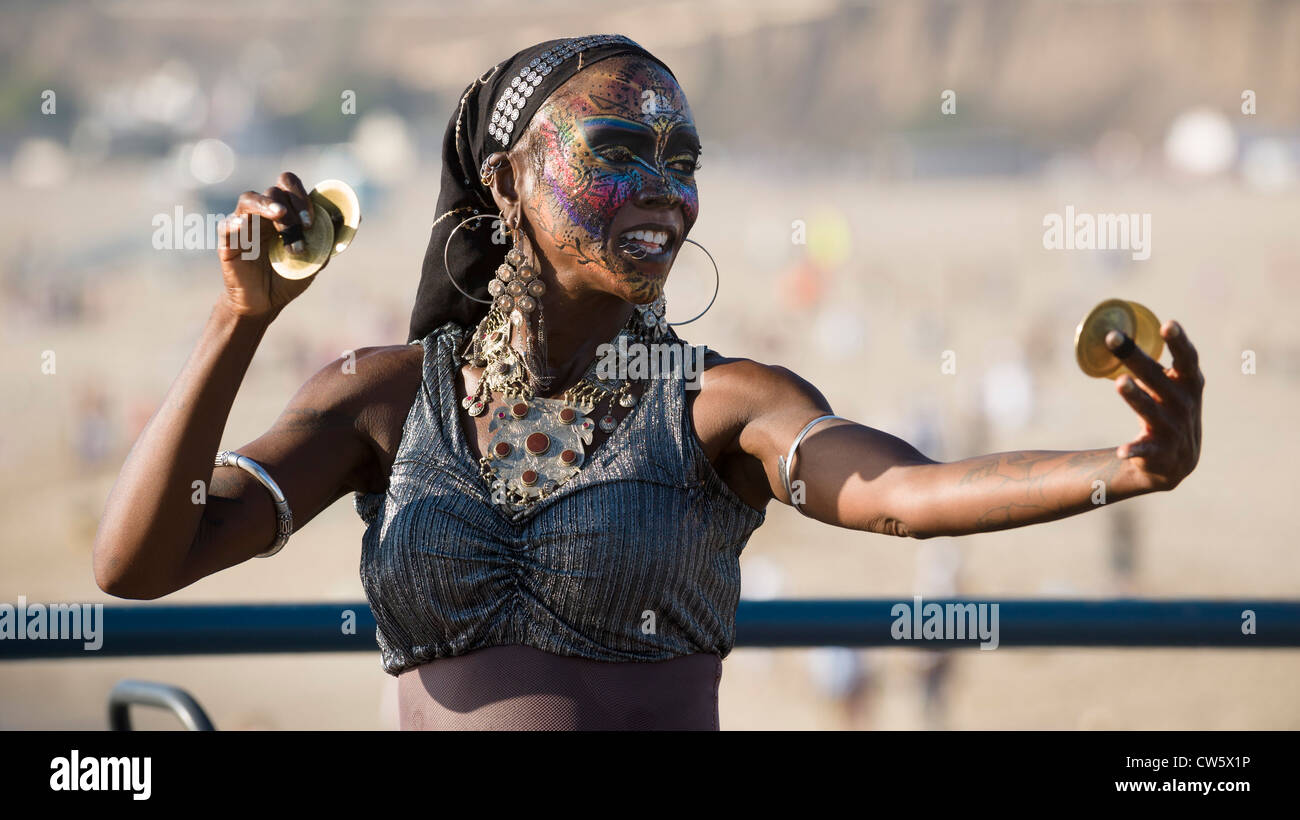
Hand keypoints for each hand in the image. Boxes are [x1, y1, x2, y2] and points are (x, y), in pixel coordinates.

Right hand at [217, 171, 321, 318]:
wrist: (267, 303)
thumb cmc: (290, 276)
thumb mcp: (316, 257)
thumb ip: (331, 236)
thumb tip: (359, 216)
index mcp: (283, 212)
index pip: (288, 184)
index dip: (302, 195)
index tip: (312, 220)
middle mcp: (263, 214)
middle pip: (273, 190)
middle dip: (292, 205)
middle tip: (304, 225)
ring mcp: (243, 225)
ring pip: (249, 199)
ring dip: (268, 205)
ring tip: (281, 216)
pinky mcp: (228, 242)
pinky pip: (226, 225)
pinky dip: (235, 222)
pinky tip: (244, 226)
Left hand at [1108, 319, 1203, 490]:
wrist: (1174, 461)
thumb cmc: (1168, 410)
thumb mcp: (1169, 386)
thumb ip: (1152, 363)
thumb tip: (1119, 332)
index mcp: (1188, 383)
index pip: (1187, 360)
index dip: (1179, 342)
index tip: (1168, 324)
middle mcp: (1183, 404)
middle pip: (1157, 378)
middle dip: (1135, 357)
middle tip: (1113, 338)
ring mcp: (1172, 428)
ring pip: (1150, 410)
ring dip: (1136, 396)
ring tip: (1120, 382)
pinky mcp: (1159, 452)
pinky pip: (1144, 449)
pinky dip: (1134, 450)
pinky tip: (1122, 451)